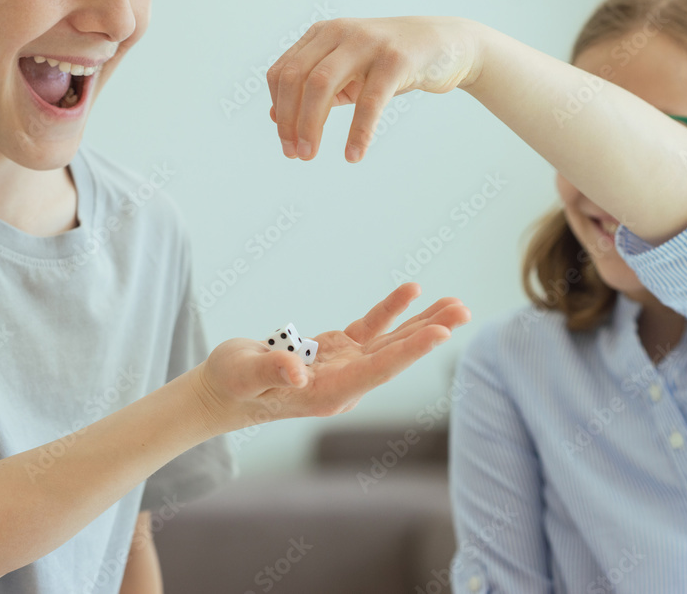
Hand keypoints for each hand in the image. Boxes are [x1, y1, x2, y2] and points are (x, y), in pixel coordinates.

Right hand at [190, 282, 469, 433]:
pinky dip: (390, 310)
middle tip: (464, 310)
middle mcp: (345, 383)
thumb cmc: (230, 385)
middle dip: (430, 332)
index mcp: (328, 394)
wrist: (222, 392)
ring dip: (423, 322)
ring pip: (390, 342)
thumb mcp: (243, 375)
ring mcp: (344, 367)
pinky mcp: (337, 352)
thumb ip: (270, 370)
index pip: (377, 370)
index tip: (441, 333)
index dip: (410, 350)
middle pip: (395, 356)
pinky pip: (370, 329)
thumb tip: (297, 372)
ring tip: (455, 304)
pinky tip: (412, 292)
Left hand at [266, 17, 482, 162]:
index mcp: (322, 35)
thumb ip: (315, 90)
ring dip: (310, 125)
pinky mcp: (395, 59)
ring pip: (321, 85)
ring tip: (309, 155)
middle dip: (290, 121)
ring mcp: (367, 43)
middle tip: (296, 154)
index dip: (279, 111)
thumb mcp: (348, 72)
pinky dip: (358, 132)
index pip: (283, 73)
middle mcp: (339, 33)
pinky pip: (369, 101)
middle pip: (296, 79)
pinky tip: (353, 155)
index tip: (287, 143)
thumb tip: (276, 117)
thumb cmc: (391, 63)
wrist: (446, 45)